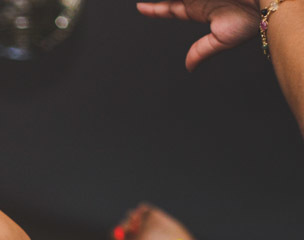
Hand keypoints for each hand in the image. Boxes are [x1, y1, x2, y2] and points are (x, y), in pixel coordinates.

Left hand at [116, 204, 193, 239]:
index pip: (115, 238)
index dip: (116, 234)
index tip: (121, 234)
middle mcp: (135, 234)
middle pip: (122, 225)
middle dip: (125, 225)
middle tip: (131, 226)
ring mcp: (144, 224)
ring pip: (132, 216)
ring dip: (132, 216)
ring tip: (138, 220)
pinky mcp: (154, 216)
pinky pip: (144, 209)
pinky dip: (142, 208)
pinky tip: (143, 210)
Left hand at [136, 0, 261, 70]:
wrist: (265, 5)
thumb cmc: (250, 21)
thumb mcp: (220, 40)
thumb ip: (201, 51)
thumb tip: (188, 68)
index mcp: (199, 9)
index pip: (171, 8)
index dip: (155, 9)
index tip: (140, 7)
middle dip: (161, 0)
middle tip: (142, 4)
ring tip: (146, 2)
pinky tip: (171, 0)